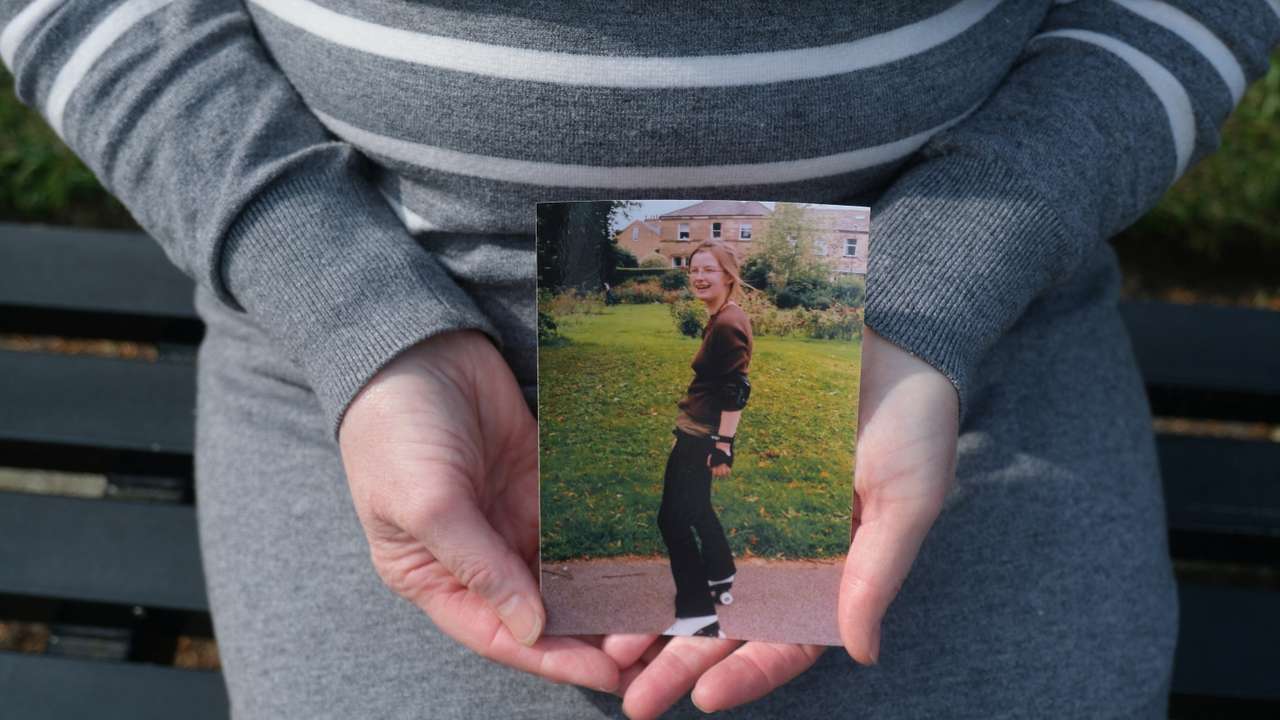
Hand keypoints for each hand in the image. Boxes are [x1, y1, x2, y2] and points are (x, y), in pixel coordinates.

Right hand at [338, 330, 617, 690]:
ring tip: (660, 614)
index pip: (500, 634)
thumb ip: (478, 566)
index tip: (611, 673)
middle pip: (542, 613)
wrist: (416, 348)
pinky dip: (609, 543)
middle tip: (651, 652)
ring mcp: (511, 520)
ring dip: (606, 594)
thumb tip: (531, 628)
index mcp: (435, 577)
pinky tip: (649, 557)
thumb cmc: (396, 432)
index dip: (554, 659)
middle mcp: (478, 557)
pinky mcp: (539, 485)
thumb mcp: (426, 505)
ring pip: (567, 574)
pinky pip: (580, 524)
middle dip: (591, 634)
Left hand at [607, 327, 957, 716]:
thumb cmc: (914, 420)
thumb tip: (860, 652)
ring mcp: (752, 511)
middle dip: (681, 666)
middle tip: (633, 701)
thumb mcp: (907, 499)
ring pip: (697, 581)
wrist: (890, 332)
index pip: (789, 640)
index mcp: (836, 572)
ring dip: (656, 622)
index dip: (748, 674)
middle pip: (729, 625)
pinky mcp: (723, 467)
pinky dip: (654, 551)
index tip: (703, 699)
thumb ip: (878, 572)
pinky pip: (683, 517)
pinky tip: (614, 575)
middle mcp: (788, 552)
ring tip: (609, 654)